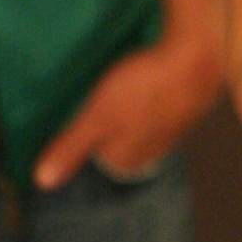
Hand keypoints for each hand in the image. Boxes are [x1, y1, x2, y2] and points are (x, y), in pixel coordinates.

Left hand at [31, 30, 223, 190]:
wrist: (198, 60)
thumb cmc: (145, 88)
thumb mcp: (98, 117)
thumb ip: (72, 147)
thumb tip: (43, 181)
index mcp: (127, 160)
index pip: (93, 151)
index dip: (84, 126)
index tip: (78, 104)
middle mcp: (151, 153)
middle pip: (115, 137)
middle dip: (106, 117)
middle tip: (98, 89)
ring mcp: (170, 131)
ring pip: (136, 121)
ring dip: (128, 103)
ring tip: (121, 79)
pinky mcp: (183, 108)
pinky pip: (156, 104)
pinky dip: (148, 91)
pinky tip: (145, 74)